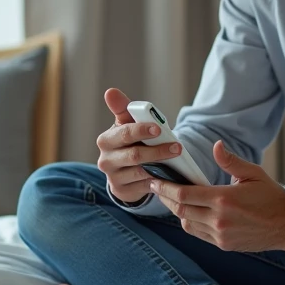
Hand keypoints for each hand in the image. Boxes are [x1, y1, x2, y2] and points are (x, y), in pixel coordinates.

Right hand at [96, 87, 184, 203]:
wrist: (123, 170)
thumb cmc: (128, 141)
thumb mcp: (125, 125)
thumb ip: (122, 109)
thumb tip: (110, 92)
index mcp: (106, 140)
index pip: (124, 134)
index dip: (141, 131)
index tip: (158, 128)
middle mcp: (106, 160)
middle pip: (134, 155)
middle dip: (157, 151)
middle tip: (177, 147)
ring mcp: (114, 178)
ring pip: (141, 172)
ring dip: (163, 166)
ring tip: (178, 161)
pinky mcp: (123, 191)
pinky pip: (145, 186)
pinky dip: (161, 181)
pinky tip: (173, 176)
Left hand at [149, 140, 284, 252]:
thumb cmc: (271, 196)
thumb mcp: (253, 173)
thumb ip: (230, 161)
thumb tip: (215, 145)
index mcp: (223, 199)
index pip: (184, 194)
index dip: (166, 187)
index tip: (155, 180)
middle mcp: (219, 220)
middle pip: (181, 209)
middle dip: (165, 197)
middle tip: (155, 187)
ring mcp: (220, 235)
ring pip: (186, 223)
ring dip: (176, 211)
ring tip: (170, 198)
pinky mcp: (224, 244)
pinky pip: (198, 234)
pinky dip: (189, 222)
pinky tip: (188, 212)